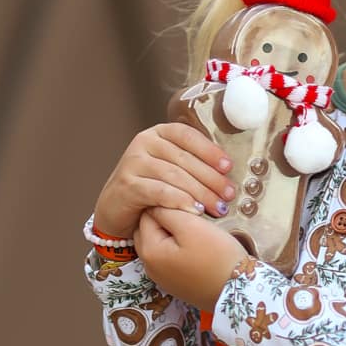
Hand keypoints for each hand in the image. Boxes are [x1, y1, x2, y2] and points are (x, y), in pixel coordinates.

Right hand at [94, 121, 237, 241]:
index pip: (187, 135)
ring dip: (200, 193)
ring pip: (174, 175)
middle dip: (211, 179)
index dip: (210, 150)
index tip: (228, 166)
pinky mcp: (127, 184)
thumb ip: (191, 163)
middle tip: (229, 195)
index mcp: (158, 133)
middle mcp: (144, 142)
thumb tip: (226, 171)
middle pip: (184, 159)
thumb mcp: (170, 169)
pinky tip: (195, 211)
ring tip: (218, 207)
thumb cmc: (150, 189)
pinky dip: (180, 201)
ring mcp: (133, 162)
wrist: (116, 209)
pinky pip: (159, 191)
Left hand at [134, 208, 252, 313]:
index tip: (190, 209)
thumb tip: (156, 204)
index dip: (169, 206)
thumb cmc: (217, 257)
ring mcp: (161, 278)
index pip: (148, 214)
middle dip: (166, 220)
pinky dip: (178, 250)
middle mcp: (149, 266)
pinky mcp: (175, 284)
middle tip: (193, 219)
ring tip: (196, 234)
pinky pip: (170, 259)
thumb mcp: (191, 226)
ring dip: (173, 235)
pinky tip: (196, 251)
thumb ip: (168, 210)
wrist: (238, 292)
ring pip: (160, 244)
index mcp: (148, 250)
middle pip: (150, 230)